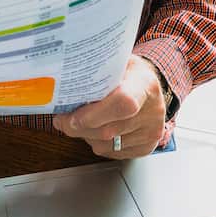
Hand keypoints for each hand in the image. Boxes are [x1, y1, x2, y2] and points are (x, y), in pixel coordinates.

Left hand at [52, 55, 167, 158]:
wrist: (151, 87)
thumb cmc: (129, 73)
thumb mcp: (117, 63)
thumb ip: (94, 73)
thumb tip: (62, 83)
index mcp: (145, 84)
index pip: (122, 103)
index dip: (93, 115)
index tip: (72, 115)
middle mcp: (152, 111)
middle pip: (108, 130)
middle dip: (79, 127)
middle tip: (62, 120)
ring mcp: (151, 132)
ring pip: (106, 145)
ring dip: (86, 136)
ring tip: (81, 122)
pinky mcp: (147, 147)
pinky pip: (112, 153)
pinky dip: (98, 144)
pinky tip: (96, 130)